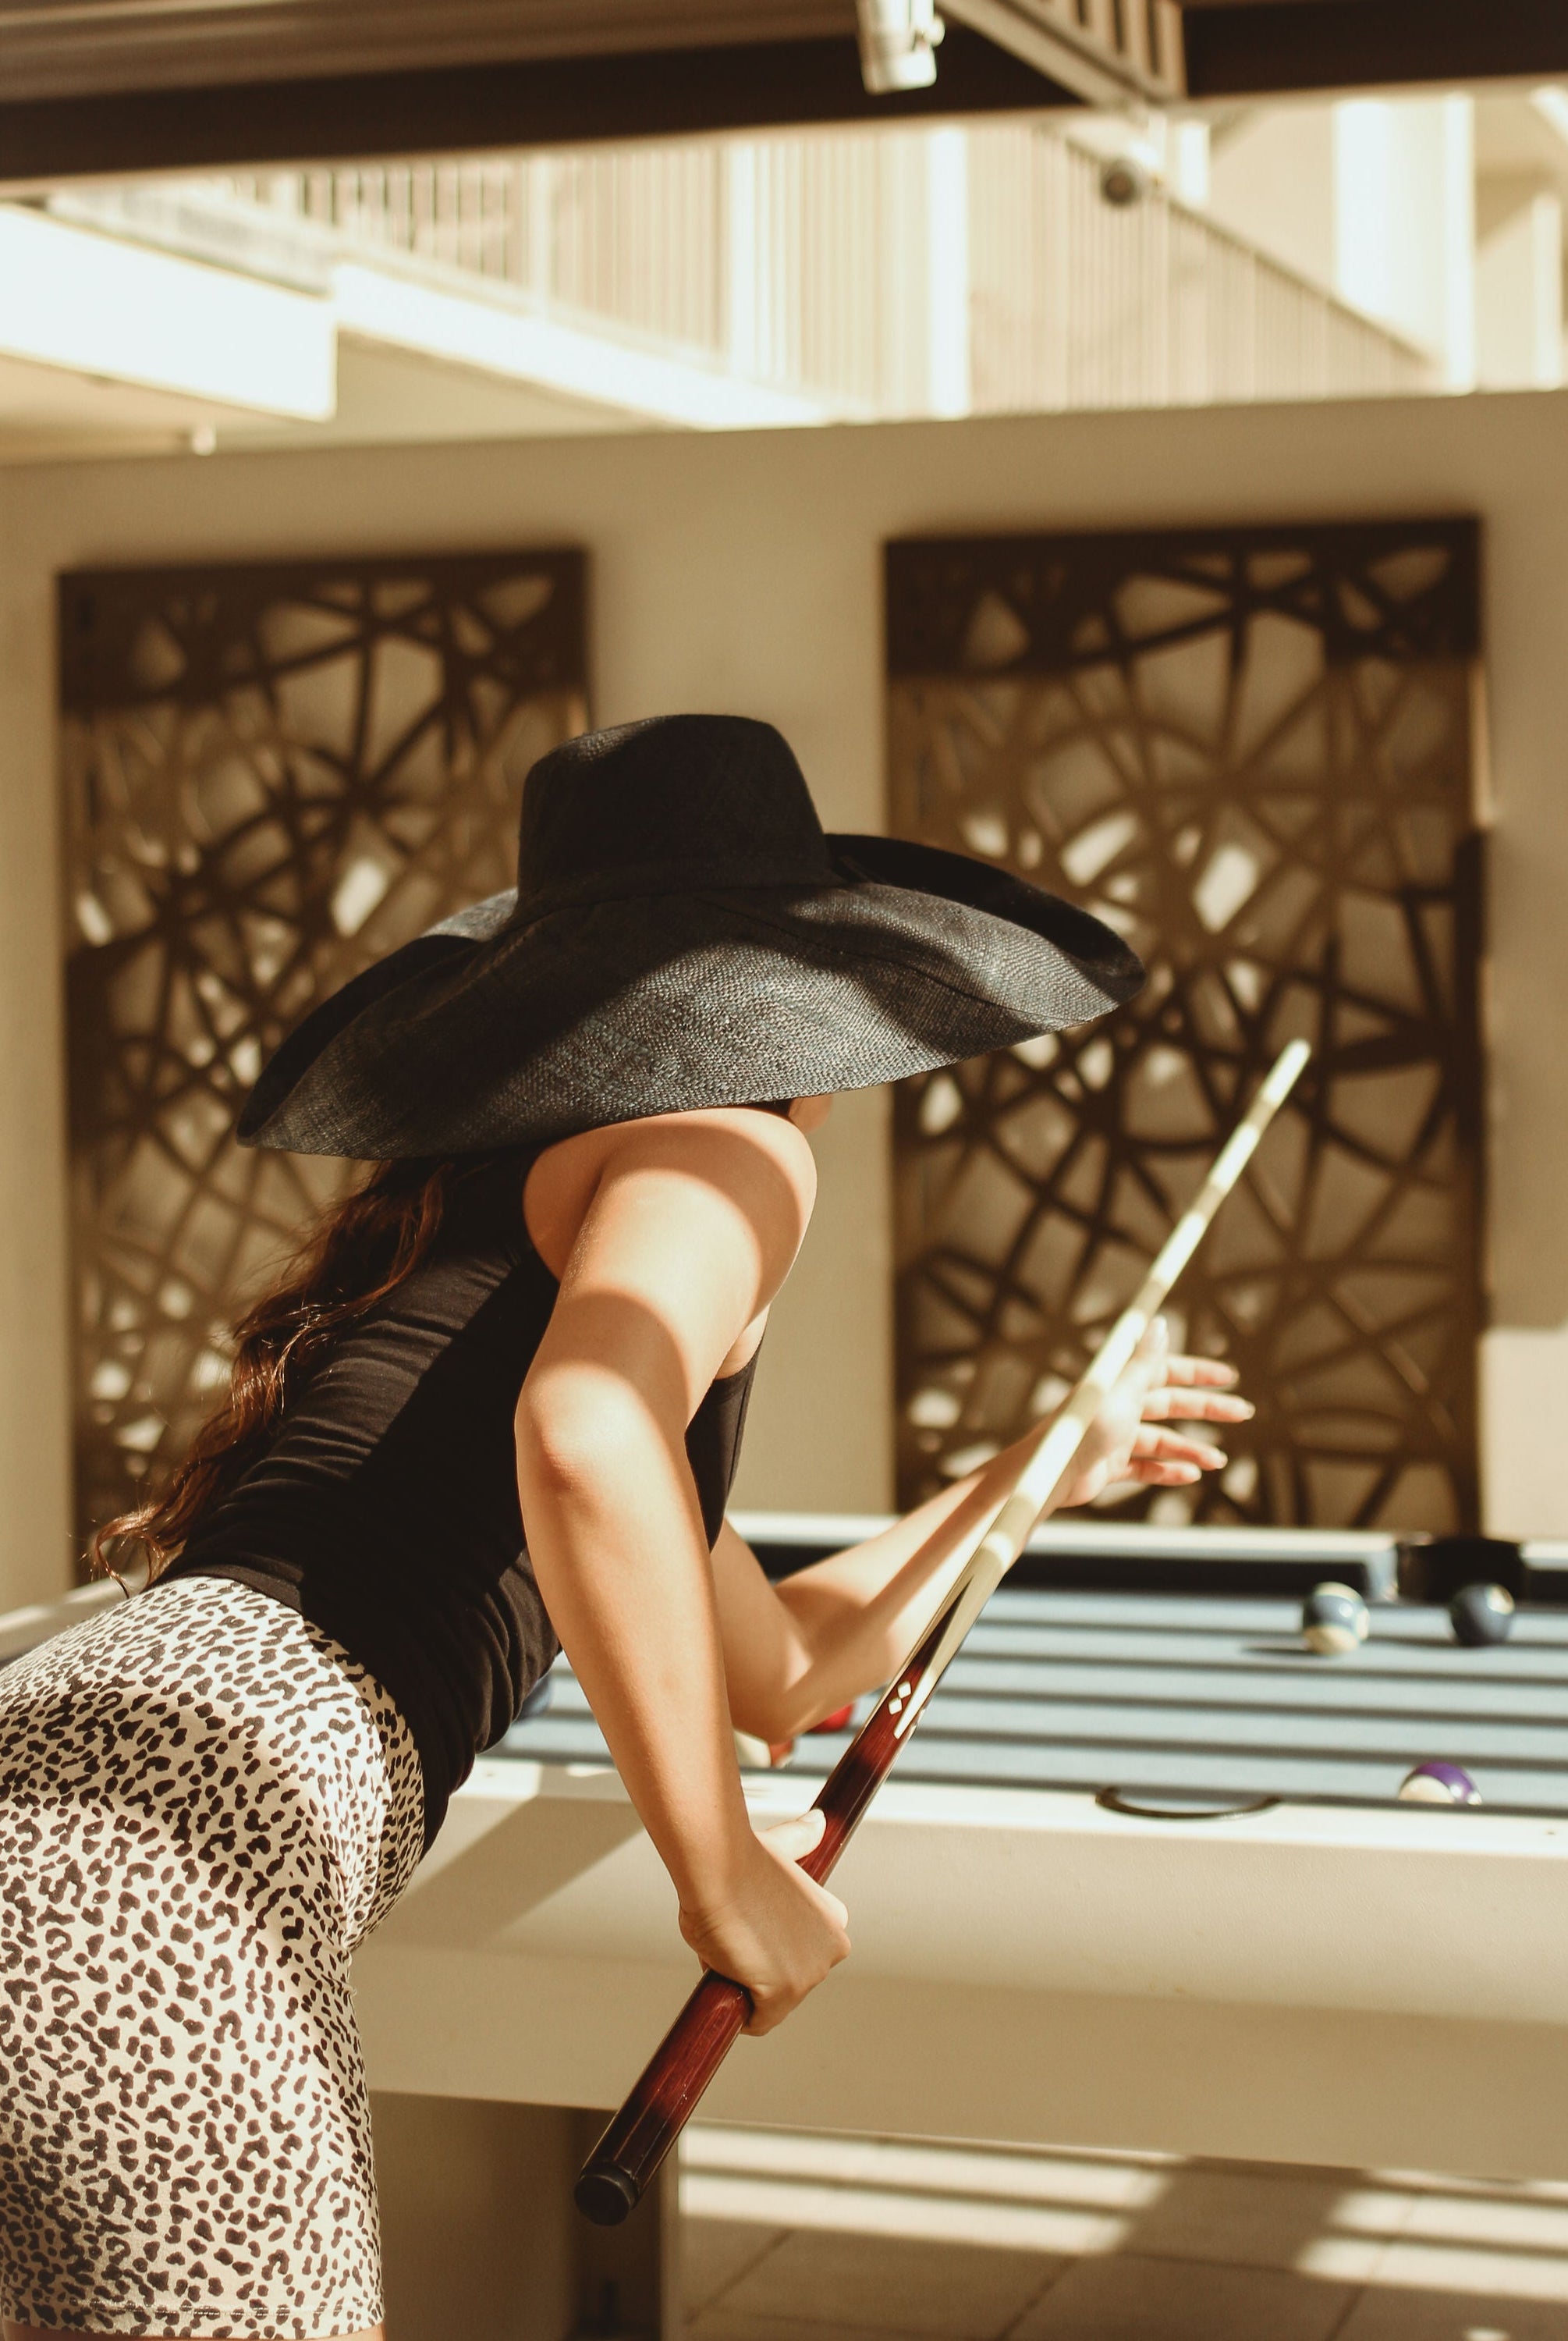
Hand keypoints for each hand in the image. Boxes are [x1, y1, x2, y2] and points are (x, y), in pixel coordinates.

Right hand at [678, 1807, 849, 2034]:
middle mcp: (833, 1949)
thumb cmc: (741, 1858)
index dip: (770, 1948)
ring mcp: (812, 1974)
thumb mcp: (781, 1849)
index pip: (801, 1956)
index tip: (751, 1928)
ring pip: (769, 2002)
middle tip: (737, 1932)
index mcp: (834, 1920)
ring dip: (744, 1983)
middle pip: (787, 1982)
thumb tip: (819, 1821)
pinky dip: (736, 2010)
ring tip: (731, 1943)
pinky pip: (756, 2021)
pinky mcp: (784, 1994)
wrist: (719, 1866)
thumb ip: (801, 1840)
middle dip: (758, 1969)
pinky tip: (725, 1974)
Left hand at [1052, 1319, 1252, 1508]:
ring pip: (1163, 1439)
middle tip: (1244, 1412)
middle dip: (1207, 1409)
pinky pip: (1146, 1467)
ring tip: (1217, 1461)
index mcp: (1120, 1384)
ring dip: (1191, 1448)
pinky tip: (1190, 1476)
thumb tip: (1159, 1321)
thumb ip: (1143, 1362)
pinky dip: (1168, 1471)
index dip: (1197, 1371)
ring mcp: (1115, 1437)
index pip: (1166, 1370)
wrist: (1051, 1474)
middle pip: (1171, 1404)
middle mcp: (1119, 1407)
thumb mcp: (1120, 1392)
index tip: (1229, 1375)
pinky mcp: (1110, 1465)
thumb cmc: (1082, 1430)